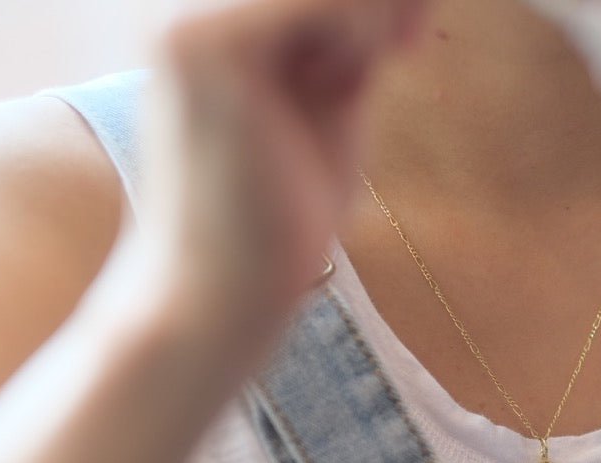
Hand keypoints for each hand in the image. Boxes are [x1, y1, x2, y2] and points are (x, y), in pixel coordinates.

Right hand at [139, 0, 428, 363]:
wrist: (223, 295)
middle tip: (412, 37)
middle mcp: (188, 14)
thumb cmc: (277, 221)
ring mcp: (190, 26)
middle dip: (373, 2)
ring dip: (370, 9)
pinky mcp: (208, 48)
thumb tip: (401, 6)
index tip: (411, 34)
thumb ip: (350, 54)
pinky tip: (378, 56)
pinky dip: (360, 20)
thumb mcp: (327, 115)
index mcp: (212, 30)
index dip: (365, 6)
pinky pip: (312, 0)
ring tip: (396, 50)